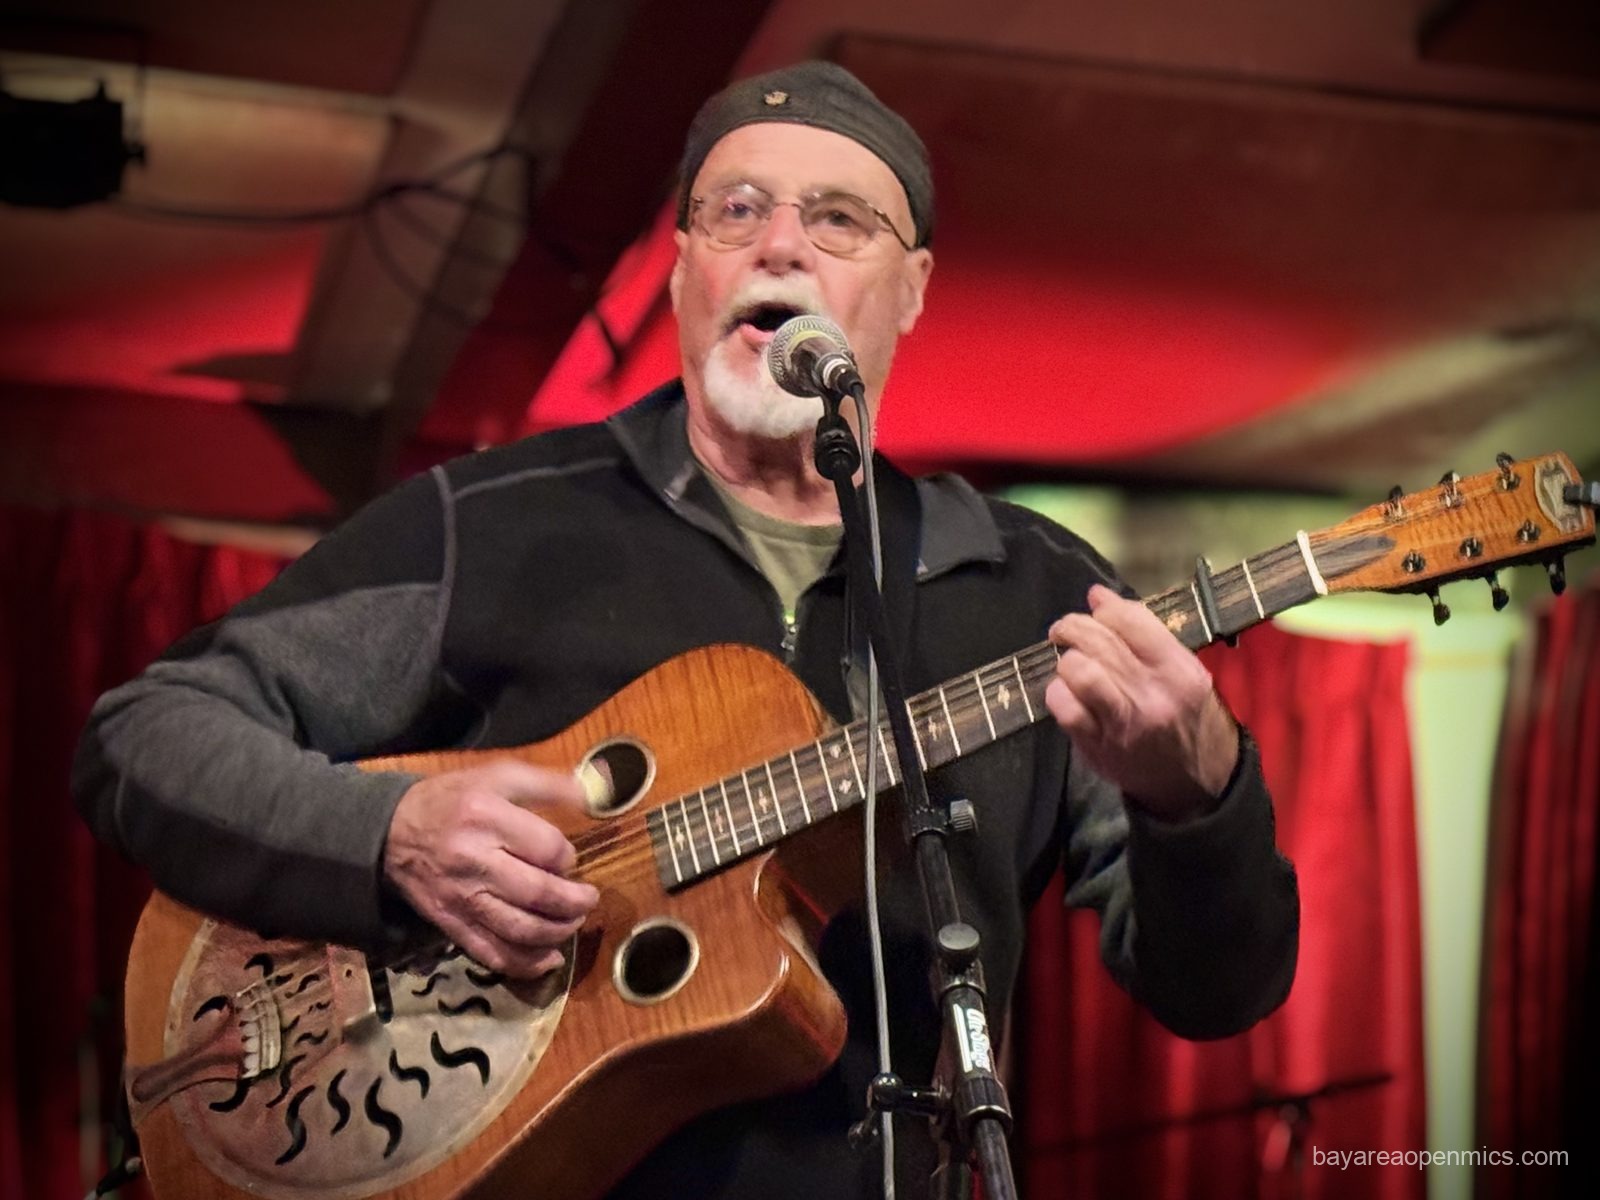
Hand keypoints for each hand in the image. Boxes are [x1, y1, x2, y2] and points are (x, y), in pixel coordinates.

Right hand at [383, 761, 599, 977]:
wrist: (391, 833)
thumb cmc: (453, 801)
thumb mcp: (497, 776)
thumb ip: (547, 784)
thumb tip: (595, 793)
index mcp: (486, 817)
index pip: (547, 848)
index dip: (568, 857)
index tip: (568, 858)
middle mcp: (473, 860)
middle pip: (538, 893)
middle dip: (575, 902)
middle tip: (589, 899)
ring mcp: (461, 898)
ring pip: (520, 929)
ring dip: (558, 932)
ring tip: (574, 922)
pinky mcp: (451, 924)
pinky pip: (493, 953)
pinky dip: (526, 963)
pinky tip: (550, 959)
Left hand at [1045, 584, 1239, 819]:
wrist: (1192, 783)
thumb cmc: (1185, 715)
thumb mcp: (1181, 671)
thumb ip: (1142, 633)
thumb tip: (1097, 595)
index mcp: (1179, 671)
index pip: (1131, 621)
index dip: (1105, 608)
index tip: (1094, 608)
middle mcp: (1152, 694)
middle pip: (1099, 642)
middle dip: (1073, 627)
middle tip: (1064, 630)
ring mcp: (1123, 722)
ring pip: (1080, 670)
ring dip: (1067, 660)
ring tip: (1069, 661)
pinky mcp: (1098, 746)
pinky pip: (1064, 707)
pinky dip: (1057, 692)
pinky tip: (1065, 692)